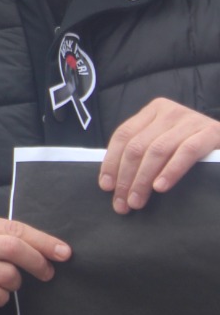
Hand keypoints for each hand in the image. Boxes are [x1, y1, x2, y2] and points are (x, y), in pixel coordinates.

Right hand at [0, 211, 69, 314]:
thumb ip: (6, 238)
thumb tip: (55, 249)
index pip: (14, 228)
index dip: (43, 241)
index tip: (65, 253)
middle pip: (12, 248)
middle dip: (37, 262)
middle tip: (47, 273)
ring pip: (7, 275)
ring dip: (14, 283)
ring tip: (4, 284)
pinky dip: (0, 298)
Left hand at [101, 97, 219, 213]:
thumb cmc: (193, 145)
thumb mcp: (164, 143)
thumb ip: (144, 152)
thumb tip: (114, 183)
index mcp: (153, 111)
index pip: (123, 135)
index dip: (111, 162)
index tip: (106, 187)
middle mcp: (169, 111)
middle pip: (137, 146)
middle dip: (125, 178)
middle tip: (122, 203)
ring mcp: (191, 119)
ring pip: (157, 151)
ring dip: (143, 180)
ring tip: (137, 201)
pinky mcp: (212, 132)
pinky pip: (186, 152)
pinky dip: (170, 171)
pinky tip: (160, 187)